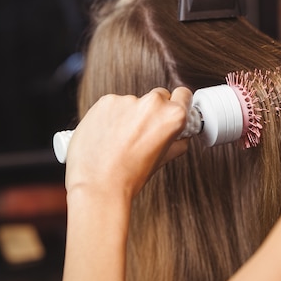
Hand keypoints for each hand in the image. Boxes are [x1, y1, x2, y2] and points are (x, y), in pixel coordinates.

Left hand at [64, 87, 191, 199]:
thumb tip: (180, 136)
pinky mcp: (105, 101)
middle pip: (157, 97)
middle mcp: (151, 103)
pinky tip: (107, 135)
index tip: (170, 110)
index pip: (183, 95)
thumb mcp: (162, 160)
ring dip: (129, 115)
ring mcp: (127, 100)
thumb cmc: (129, 177)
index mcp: (171, 116)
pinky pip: (113, 105)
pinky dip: (110, 116)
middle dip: (152, 112)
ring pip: (133, 102)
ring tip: (119, 140)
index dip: (178, 104)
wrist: (98, 186)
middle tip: (142, 133)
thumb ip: (176, 143)